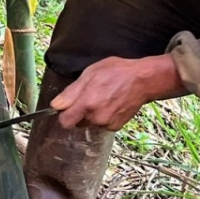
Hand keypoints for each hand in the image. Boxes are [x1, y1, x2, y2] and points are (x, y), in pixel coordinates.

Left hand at [50, 55, 186, 130]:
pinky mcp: (116, 127)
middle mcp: (96, 117)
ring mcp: (107, 124)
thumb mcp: (90, 73)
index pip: (64, 122)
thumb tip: (56, 105)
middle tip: (89, 97)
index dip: (64, 113)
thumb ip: (71, 92)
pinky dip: (104, 117)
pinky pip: (102, 125)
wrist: (143, 80)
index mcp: (87, 103)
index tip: (68, 106)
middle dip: (79, 113)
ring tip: (103, 98)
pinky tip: (111, 104)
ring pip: (90, 124)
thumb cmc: (117, 71)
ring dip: (92, 115)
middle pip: (77, 123)